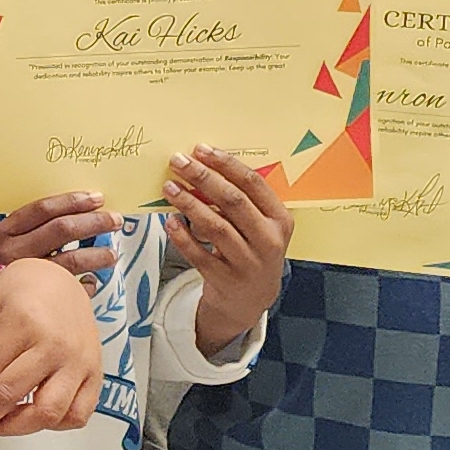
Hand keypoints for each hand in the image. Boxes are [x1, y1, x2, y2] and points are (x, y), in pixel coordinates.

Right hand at [0, 193, 117, 285]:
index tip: (97, 199)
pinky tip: (91, 282)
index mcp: (4, 233)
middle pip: (61, 231)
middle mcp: (13, 253)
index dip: (72, 202)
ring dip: (97, 255)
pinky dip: (84, 285)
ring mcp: (25, 277)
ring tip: (111, 254)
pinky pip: (69, 291)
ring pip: (70, 261)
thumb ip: (28, 232)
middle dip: (93, 223)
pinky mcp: (36, 301)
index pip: (42, 210)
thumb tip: (73, 215)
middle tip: (114, 220)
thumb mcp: (2, 246)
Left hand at [0, 254, 102, 440]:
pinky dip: (52, 425)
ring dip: (14, 428)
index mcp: (23, 323)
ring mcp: (78, 362)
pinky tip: (29, 416)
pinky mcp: (96, 375)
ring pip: (48, 413)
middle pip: (10, 397)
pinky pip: (77, 415)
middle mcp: (54, 345)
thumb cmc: (20, 291)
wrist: (59, 280)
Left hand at [163, 148, 291, 355]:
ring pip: (216, 227)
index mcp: (280, 220)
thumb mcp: (259, 226)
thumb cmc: (251, 249)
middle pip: (233, 202)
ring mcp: (248, 263)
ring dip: (189, 204)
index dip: (226, 164)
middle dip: (203, 177)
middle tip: (178, 161)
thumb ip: (240, 201)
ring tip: (168, 187)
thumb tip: (202, 165)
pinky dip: (183, 237)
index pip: (254, 184)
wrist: (250, 300)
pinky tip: (170, 221)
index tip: (201, 149)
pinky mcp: (226, 280)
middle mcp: (268, 241)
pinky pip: (199, 255)